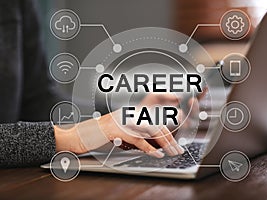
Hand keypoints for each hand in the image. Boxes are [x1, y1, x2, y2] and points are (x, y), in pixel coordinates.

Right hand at [54, 108, 183, 157]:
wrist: (80, 134)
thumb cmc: (100, 133)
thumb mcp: (121, 129)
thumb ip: (137, 130)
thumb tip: (154, 138)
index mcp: (131, 111)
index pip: (153, 106)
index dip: (167, 107)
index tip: (177, 111)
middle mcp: (129, 113)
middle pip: (156, 122)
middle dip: (170, 136)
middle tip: (178, 147)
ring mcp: (123, 120)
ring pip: (151, 130)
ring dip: (164, 143)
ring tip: (172, 152)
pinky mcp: (117, 130)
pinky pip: (138, 139)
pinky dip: (149, 148)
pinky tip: (157, 154)